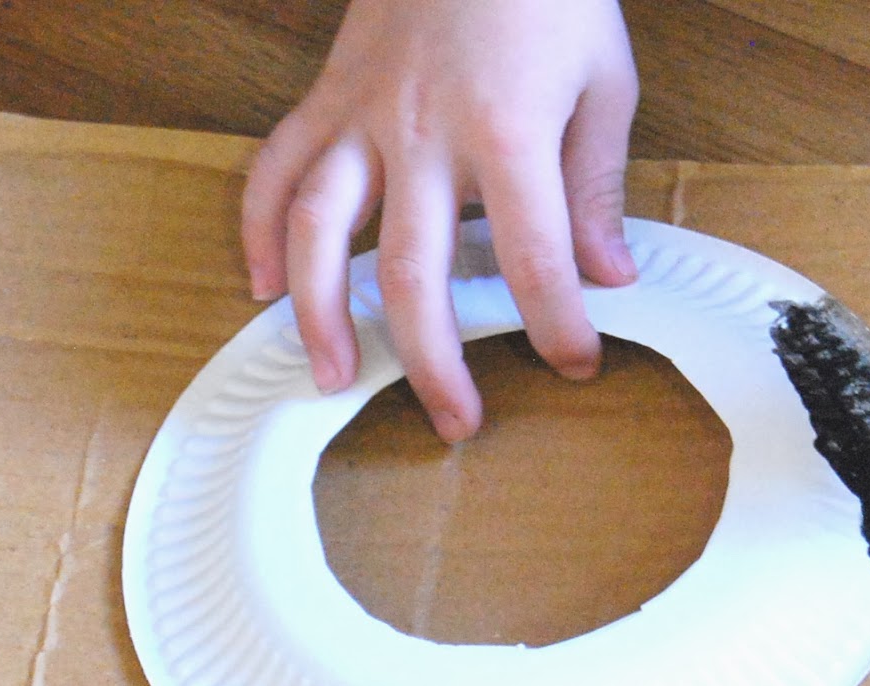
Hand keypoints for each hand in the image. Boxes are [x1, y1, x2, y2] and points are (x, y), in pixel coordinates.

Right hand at [240, 0, 639, 440]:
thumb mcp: (602, 79)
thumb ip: (597, 185)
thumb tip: (608, 274)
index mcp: (506, 133)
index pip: (534, 261)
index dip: (557, 326)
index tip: (575, 364)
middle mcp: (423, 133)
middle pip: (415, 275)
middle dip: (435, 362)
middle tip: (455, 421)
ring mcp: (363, 115)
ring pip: (322, 233)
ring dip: (322, 314)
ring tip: (331, 375)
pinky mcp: (328, 96)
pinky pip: (277, 169)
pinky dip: (261, 229)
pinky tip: (262, 285)